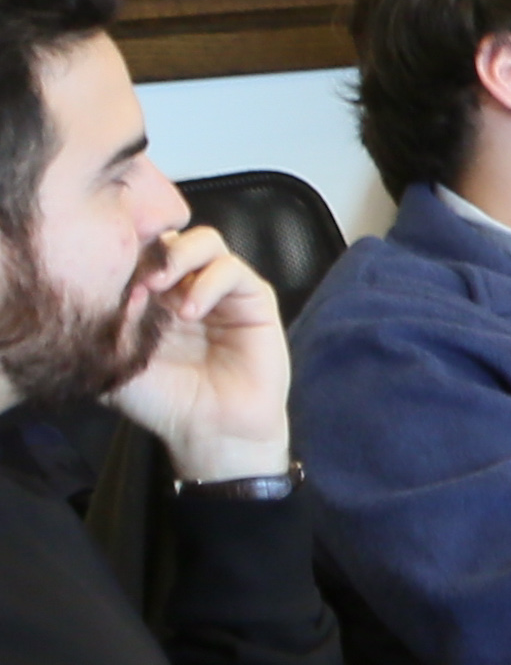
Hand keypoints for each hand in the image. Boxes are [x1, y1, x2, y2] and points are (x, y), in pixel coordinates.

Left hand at [114, 227, 293, 484]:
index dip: (124, 246)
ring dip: (181, 256)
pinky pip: (233, 270)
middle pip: (170, 234)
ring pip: (205, 241)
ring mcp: (219, 291)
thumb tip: (106, 284)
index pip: (137, 249)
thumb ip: (104, 325)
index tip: (108, 264)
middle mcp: (184, 285)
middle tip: (137, 277)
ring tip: (163, 287)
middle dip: (151, 246)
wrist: (208, 429)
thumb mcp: (114, 362)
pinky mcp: (253, 300)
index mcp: (148, 296)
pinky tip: (191, 311)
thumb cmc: (162, 400)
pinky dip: (210, 281)